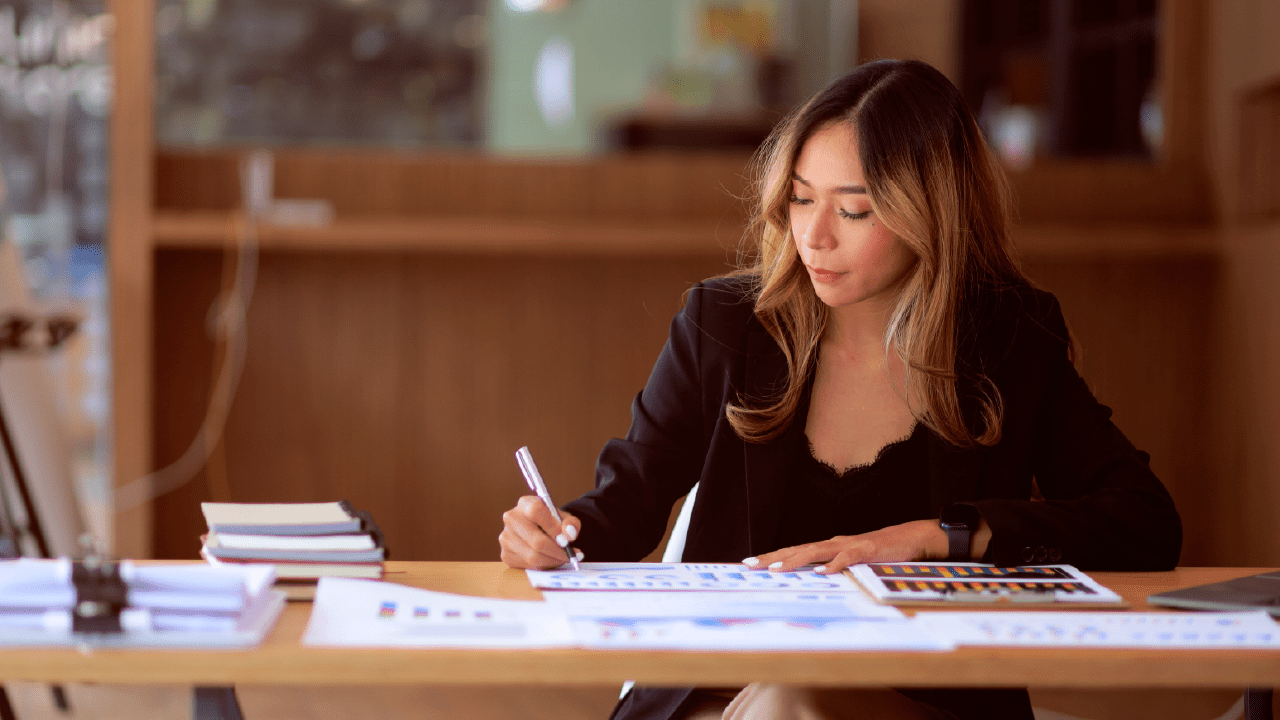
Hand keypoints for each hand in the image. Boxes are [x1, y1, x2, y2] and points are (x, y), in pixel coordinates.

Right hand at [499, 495, 582, 568]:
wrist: (539, 531)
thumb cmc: (552, 522)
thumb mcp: (565, 518)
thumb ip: (571, 524)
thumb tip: (568, 535)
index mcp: (525, 503)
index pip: (536, 511)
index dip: (553, 527)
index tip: (566, 540)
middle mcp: (511, 518)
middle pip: (536, 540)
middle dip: (557, 551)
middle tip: (571, 556)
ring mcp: (506, 537)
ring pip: (533, 556)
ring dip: (552, 560)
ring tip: (564, 558)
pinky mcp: (505, 554)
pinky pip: (528, 566)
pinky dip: (543, 566)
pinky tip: (550, 560)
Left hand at [742, 519, 947, 574]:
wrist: (912, 537)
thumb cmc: (880, 551)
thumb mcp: (852, 562)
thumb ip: (834, 568)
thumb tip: (814, 580)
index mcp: (829, 546)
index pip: (795, 551)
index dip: (772, 556)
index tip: (750, 563)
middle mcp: (834, 543)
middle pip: (798, 549)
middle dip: (773, 557)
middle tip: (750, 566)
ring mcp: (850, 545)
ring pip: (817, 551)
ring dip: (796, 560)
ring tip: (777, 569)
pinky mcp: (867, 550)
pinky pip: (849, 557)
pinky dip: (835, 564)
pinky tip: (824, 572)